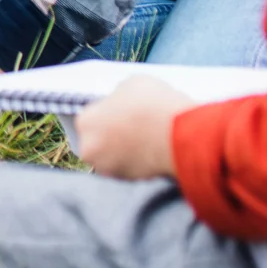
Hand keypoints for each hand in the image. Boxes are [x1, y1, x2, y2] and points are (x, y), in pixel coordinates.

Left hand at [75, 75, 192, 179]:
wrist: (181, 134)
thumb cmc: (153, 105)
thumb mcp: (130, 85)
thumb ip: (118, 97)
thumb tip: (122, 103)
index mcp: (85, 122)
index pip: (91, 119)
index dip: (108, 115)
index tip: (121, 114)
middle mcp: (91, 150)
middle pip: (99, 141)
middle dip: (113, 136)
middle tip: (133, 127)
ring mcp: (111, 169)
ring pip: (114, 158)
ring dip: (125, 151)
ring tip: (146, 139)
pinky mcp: (133, 182)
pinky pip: (132, 170)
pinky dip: (140, 163)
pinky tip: (152, 151)